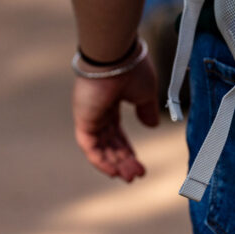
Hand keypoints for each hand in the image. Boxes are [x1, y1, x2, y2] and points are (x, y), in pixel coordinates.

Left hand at [72, 55, 159, 181]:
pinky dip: (100, 160)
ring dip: (114, 164)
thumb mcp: (146, 93)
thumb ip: (147, 110)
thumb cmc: (132, 69)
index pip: (117, 133)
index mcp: (112, 103)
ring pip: (100, 147)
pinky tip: (113, 172)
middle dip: (123, 160)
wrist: (116, 56)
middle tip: (136, 175)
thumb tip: (151, 125)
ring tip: (129, 177)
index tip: (140, 164)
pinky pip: (89, 146)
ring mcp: (89, 116)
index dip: (128, 149)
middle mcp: (98, 111)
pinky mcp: (83, 120)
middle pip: (109, 143)